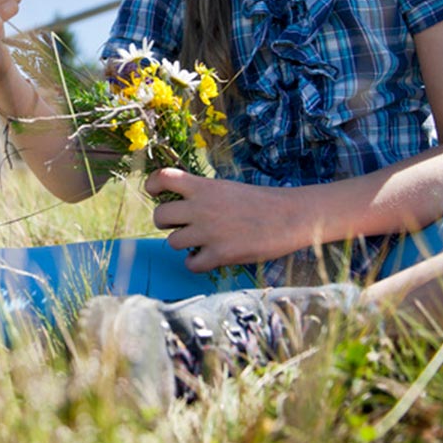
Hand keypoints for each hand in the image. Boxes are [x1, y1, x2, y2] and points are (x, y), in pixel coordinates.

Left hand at [147, 168, 297, 272]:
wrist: (290, 216)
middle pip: (159, 215)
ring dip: (181, 244)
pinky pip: (191, 264)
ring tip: (197, 242)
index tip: (153, 192)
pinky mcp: (221, 254)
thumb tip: (178, 204)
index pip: (163, 178)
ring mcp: (210, 232)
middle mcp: (202, 208)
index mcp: (204, 187)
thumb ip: (202, 194)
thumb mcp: (226, 188)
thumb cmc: (260, 201)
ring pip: (172, 242)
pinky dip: (196, 263)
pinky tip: (207, 257)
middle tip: (177, 224)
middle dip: (164, 222)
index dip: (152, 185)